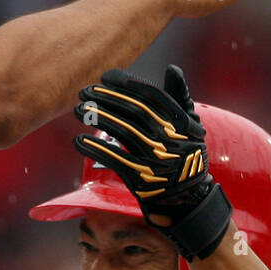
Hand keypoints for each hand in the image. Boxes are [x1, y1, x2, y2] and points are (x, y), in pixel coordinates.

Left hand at [74, 65, 232, 260]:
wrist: (188, 200)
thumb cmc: (186, 157)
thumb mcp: (191, 127)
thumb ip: (181, 98)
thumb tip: (172, 69)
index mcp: (181, 122)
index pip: (150, 96)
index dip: (126, 84)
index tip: (105, 77)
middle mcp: (169, 139)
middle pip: (133, 111)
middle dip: (106, 98)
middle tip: (84, 91)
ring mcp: (155, 159)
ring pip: (122, 132)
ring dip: (97, 119)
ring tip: (79, 110)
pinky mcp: (141, 179)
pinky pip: (114, 160)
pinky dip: (95, 149)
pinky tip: (79, 141)